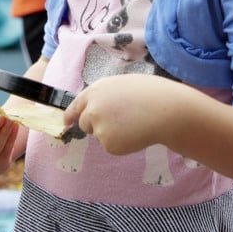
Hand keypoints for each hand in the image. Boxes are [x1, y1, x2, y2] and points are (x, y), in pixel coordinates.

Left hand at [64, 74, 184, 155]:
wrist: (165, 110)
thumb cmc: (150, 94)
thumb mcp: (122, 85)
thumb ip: (106, 96)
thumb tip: (99, 107)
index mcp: (95, 90)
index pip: (75, 106)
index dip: (71, 115)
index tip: (67, 122)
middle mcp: (92, 108)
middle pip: (85, 123)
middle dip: (96, 126)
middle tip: (119, 122)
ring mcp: (99, 127)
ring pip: (100, 136)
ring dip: (112, 133)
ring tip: (134, 123)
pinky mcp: (108, 144)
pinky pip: (112, 146)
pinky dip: (123, 144)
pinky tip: (136, 133)